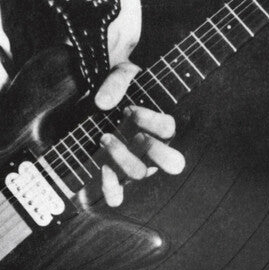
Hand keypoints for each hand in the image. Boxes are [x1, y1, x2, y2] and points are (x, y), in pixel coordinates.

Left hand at [92, 61, 185, 206]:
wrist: (95, 103)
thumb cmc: (116, 88)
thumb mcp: (119, 75)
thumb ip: (116, 83)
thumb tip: (103, 102)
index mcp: (158, 126)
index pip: (168, 128)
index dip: (152, 121)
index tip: (130, 109)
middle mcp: (151, 149)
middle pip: (173, 163)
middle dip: (159, 153)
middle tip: (139, 138)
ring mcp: (134, 164)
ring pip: (140, 173)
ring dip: (123, 157)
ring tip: (104, 137)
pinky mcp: (113, 176)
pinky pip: (116, 194)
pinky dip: (110, 188)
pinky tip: (101, 170)